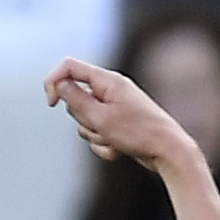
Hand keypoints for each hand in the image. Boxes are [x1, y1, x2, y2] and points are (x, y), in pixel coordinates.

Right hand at [42, 58, 200, 173]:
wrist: (168, 152)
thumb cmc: (139, 133)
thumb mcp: (101, 118)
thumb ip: (76, 100)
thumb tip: (60, 85)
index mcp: (108, 81)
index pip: (70, 67)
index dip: (54, 82)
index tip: (51, 103)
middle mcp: (111, 90)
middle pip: (75, 99)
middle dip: (82, 118)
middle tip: (102, 127)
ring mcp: (114, 108)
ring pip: (85, 121)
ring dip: (95, 136)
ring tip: (115, 140)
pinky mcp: (118, 125)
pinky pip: (98, 135)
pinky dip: (104, 145)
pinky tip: (120, 150)